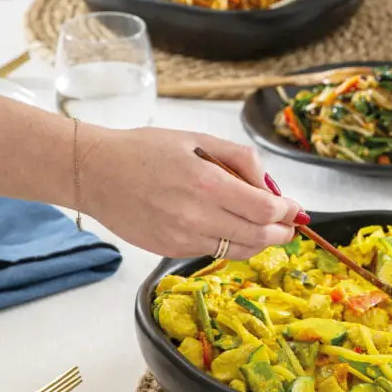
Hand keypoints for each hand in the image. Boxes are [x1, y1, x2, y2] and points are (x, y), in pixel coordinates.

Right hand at [79, 123, 305, 258]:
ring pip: (238, 251)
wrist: (96, 173)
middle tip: (290, 224)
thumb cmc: (146, 150)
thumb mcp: (198, 140)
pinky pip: (213, 251)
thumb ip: (240, 159)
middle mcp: (196, 217)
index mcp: (206, 184)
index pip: (264, 210)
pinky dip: (231, 243)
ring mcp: (182, 238)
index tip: (295, 208)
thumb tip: (270, 185)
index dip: (287, 212)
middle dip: (282, 232)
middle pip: (258, 237)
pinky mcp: (170, 250)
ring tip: (267, 228)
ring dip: (260, 242)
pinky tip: (230, 226)